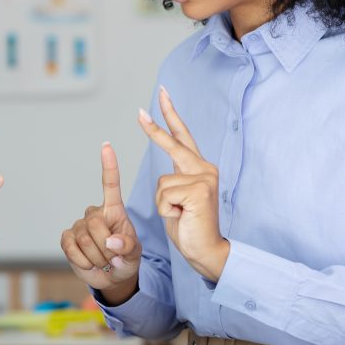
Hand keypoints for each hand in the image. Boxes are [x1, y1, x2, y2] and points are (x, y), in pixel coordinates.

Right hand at [60, 143, 141, 296]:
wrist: (111, 277)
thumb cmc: (125, 259)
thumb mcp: (134, 254)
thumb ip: (128, 247)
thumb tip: (112, 241)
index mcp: (114, 210)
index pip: (110, 184)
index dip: (108, 166)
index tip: (106, 146)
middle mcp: (95, 213)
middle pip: (95, 223)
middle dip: (106, 246)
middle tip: (112, 258)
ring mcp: (79, 225)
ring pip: (84, 239)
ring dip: (97, 257)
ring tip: (103, 261)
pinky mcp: (67, 239)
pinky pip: (71, 248)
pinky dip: (83, 261)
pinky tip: (89, 263)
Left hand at [139, 86, 228, 281]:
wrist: (206, 251)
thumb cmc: (189, 226)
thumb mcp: (176, 198)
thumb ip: (174, 179)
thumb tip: (166, 172)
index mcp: (199, 168)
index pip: (183, 136)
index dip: (171, 115)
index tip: (162, 93)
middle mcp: (205, 168)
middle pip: (174, 144)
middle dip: (155, 129)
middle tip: (139, 112)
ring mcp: (204, 178)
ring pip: (161, 183)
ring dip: (162, 203)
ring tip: (180, 214)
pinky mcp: (199, 190)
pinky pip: (164, 195)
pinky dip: (166, 210)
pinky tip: (183, 216)